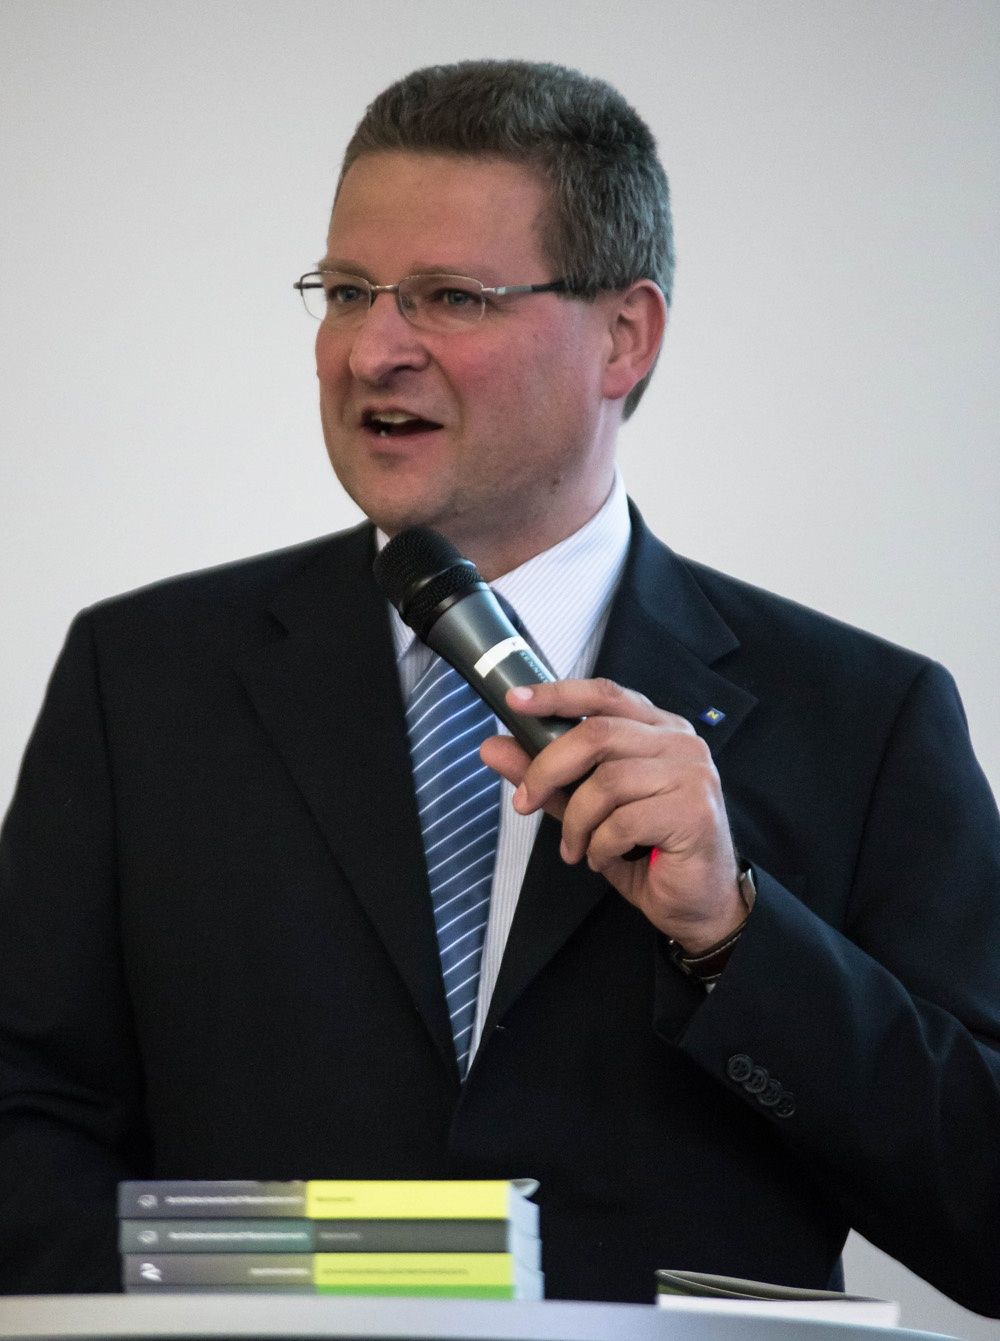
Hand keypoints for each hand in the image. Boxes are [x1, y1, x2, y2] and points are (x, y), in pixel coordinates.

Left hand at [479, 678, 743, 953]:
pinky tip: (602, 858)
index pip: (604, 695)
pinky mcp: (694, 810)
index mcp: (657, 728)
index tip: (516, 701)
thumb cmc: (647, 849)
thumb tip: (494, 748)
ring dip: (576, 821)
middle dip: (547, 768)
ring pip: (607, 781)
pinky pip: (624, 821)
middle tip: (524, 802)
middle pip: (598, 733)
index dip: (558, 694)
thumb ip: (547, 776)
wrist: (697, 903)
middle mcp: (680, 741)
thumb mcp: (586, 809)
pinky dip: (599, 845)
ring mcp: (692, 773)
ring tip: (575, 847)